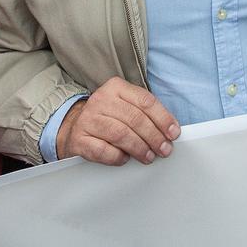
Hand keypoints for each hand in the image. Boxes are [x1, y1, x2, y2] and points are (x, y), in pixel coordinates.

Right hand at [54, 77, 179, 164]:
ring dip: (139, 148)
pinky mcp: (79, 139)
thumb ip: (145, 113)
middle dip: (154, 137)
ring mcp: (87, 119)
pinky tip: (125, 159)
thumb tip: (169, 130)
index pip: (145, 101)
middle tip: (164, 149)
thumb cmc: (107, 117)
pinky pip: (103, 150)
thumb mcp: (125, 106)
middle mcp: (100, 100)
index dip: (163, 118)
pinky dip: (118, 157)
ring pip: (120, 134)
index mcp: (116, 87)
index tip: (173, 133)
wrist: (73, 126)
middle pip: (135, 119)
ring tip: (149, 156)